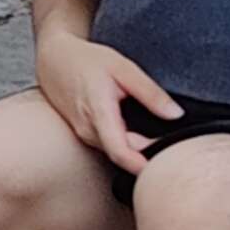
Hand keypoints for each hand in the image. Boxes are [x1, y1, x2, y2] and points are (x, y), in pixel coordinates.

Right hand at [37, 32, 182, 176]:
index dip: (142, 166)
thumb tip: (176, 114)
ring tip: (159, 138)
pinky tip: (138, 131)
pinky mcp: (85, 135)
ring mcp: (84, 135)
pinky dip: (126, 143)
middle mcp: (89, 130)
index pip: (120, 152)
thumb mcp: (123, 68)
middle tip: (173, 144)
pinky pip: (109, 145)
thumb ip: (150, 93)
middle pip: (123, 155)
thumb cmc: (86, 61)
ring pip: (116, 151)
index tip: (163, 170)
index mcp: (99, 113)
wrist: (54, 60)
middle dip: (147, 155)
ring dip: (137, 149)